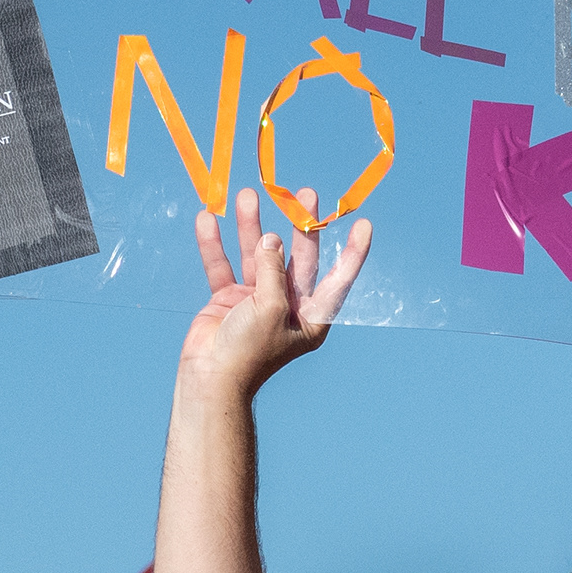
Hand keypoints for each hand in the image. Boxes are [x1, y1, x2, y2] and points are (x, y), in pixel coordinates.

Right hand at [179, 191, 371, 396]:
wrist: (209, 379)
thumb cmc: (249, 351)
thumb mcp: (271, 307)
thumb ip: (273, 269)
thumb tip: (270, 240)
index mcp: (311, 316)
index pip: (339, 278)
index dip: (353, 252)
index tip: (364, 224)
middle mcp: (287, 305)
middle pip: (298, 257)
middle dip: (299, 225)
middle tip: (303, 193)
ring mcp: (256, 300)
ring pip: (257, 255)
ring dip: (250, 226)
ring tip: (246, 195)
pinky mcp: (228, 299)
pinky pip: (223, 266)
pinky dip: (214, 245)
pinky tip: (207, 219)